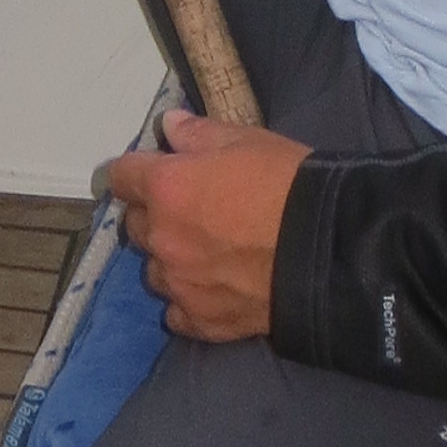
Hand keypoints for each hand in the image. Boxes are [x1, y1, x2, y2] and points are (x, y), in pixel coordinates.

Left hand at [104, 111, 309, 343]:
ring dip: (170, 259)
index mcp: (166, 188)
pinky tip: (213, 289)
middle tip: (189, 210)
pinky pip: (177, 310)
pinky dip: (188, 299)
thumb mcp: (247, 141)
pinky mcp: (200, 320)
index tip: (152, 171)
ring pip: (154, 270)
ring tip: (205, 254)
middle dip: (154, 214)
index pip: (121, 176)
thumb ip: (199, 134)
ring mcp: (178, 284)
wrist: (325, 251)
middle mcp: (162, 238)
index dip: (135, 171)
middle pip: (136, 225)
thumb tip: (170, 126)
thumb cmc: (286, 184)